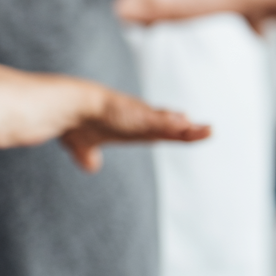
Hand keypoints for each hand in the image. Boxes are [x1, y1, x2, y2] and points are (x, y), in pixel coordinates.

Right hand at [61, 89, 209, 172]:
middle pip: (168, 125)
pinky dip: (175, 125)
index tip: (187, 131)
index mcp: (127, 127)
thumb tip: (91, 167)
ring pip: (170, 124)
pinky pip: (162, 122)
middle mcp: (136, 120)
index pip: (155, 130)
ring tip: (208, 131)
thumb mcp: (82, 145)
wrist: (67, 108)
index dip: (171, 132)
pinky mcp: (138, 115)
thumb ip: (87, 155)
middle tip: (208, 131)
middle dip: (189, 130)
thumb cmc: (73, 122)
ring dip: (189, 130)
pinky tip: (188, 125)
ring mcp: (139, 116)